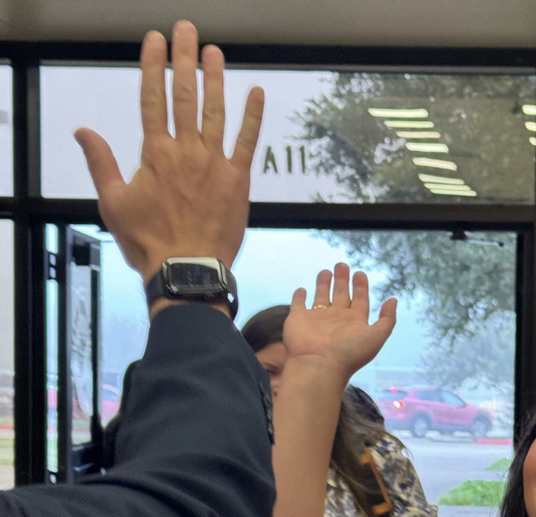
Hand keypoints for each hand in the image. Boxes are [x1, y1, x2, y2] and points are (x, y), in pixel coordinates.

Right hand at [74, 22, 263, 282]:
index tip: (155, 41)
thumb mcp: (113, 202)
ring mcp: (214, 164)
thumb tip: (82, 131)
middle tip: (187, 31)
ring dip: (216, 79)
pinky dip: (254, 117)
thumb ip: (100, 162)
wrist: (187, 270)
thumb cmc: (149, 242)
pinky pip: (249, 142)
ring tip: (215, 52)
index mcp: (155, 154)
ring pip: (216, 112)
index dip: (153, 66)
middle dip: (185, 60)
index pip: (152, 98)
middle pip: (184, 96)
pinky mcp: (238, 181)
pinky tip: (257, 93)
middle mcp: (186, 152)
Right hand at [282, 265, 396, 377]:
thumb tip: (393, 300)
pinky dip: (299, 297)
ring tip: (327, 271)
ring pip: (321, 296)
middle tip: (342, 265)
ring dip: (324, 284)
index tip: (360, 274)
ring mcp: (317, 319)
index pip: (360, 300)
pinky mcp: (298, 319)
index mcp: (354, 322)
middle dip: (343, 280)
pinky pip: (298, 304)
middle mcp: (336, 319)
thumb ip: (387, 319)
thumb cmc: (349, 353)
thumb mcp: (376, 336)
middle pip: (341, 295)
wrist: (319, 365)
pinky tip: (302, 290)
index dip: (361, 287)